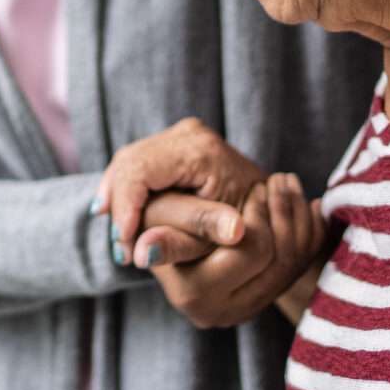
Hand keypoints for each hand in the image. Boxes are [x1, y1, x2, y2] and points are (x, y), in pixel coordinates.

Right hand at [96, 118, 266, 265]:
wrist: (271, 198)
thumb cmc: (250, 221)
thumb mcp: (216, 235)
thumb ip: (181, 241)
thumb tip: (141, 256)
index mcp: (199, 151)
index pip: (140, 171)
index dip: (124, 207)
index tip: (122, 244)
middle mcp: (189, 133)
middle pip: (130, 162)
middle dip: (117, 204)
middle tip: (118, 247)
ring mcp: (183, 133)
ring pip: (130, 159)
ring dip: (118, 196)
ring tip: (119, 236)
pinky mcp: (178, 142)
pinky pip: (139, 160)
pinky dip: (127, 188)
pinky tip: (122, 215)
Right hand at [140, 172, 325, 329]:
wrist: (169, 232)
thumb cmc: (160, 213)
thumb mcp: (168, 211)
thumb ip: (186, 222)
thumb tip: (181, 245)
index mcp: (194, 292)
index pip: (252, 248)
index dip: (259, 211)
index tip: (260, 187)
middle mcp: (221, 312)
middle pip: (277, 256)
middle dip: (278, 210)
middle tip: (271, 181)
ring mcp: (244, 310)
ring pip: (294, 260)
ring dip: (294, 215)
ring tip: (283, 185)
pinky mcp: (262, 301)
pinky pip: (302, 265)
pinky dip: (306, 230)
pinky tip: (299, 205)